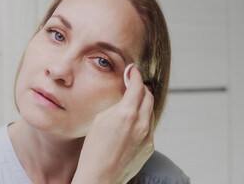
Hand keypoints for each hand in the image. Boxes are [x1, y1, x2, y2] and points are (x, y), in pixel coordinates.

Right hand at [72, 65, 154, 183]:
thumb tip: (125, 97)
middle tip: (133, 83)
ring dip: (142, 104)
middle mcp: (142, 123)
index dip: (135, 75)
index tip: (132, 70)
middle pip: (148, 96)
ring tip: (132, 102)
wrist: (100, 176)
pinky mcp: (149, 147)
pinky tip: (130, 124)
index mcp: (127, 113)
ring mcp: (148, 136)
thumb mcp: (101, 120)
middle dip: (141, 87)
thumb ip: (116, 105)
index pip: (137, 86)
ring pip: (149, 112)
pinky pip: (148, 127)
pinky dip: (142, 120)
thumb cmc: (94, 150)